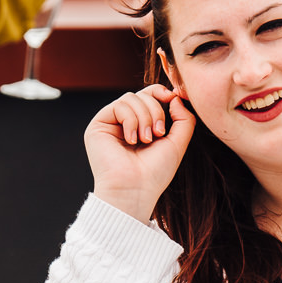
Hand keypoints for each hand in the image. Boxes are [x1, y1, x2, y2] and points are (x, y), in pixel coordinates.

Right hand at [86, 84, 195, 221]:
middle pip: (142, 94)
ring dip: (144, 117)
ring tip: (145, 140)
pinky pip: (119, 105)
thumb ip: (183, 119)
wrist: (134, 190)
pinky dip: (131, 120)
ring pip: (131, 98)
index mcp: (141, 125)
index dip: (160, 92)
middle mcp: (124, 122)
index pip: (149, 96)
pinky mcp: (98, 125)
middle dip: (156, 110)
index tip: (172, 97)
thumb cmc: (155, 172)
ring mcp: (110, 123)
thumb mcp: (177, 143)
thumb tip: (174, 96)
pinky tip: (132, 140)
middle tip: (158, 134)